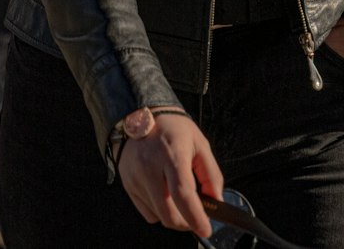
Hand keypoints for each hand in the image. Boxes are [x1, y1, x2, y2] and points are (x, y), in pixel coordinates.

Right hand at [118, 112, 223, 235]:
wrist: (139, 115)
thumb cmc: (172, 128)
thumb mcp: (199, 143)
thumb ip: (211, 174)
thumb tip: (216, 201)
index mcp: (172, 153)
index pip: (183, 194)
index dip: (196, 217)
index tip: (206, 229)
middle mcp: (150, 166)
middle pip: (169, 213)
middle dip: (186, 223)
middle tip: (197, 218)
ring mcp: (135, 177)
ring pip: (158, 216)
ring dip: (173, 215)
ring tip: (178, 195)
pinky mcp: (127, 185)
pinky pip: (147, 212)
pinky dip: (159, 211)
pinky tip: (163, 192)